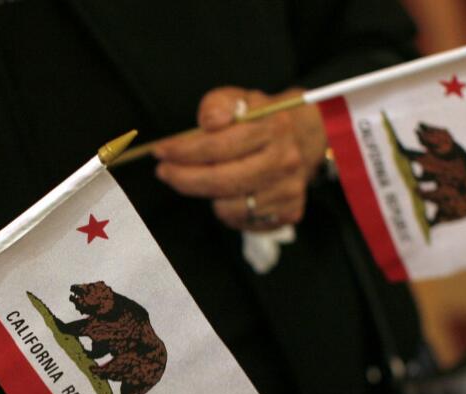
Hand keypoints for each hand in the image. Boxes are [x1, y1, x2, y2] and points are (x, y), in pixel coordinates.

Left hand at [153, 87, 327, 230]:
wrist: (304, 138)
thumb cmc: (261, 119)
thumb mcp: (241, 100)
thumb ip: (218, 104)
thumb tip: (210, 121)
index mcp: (274, 127)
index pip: (219, 145)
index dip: (184, 151)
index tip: (160, 152)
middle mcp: (285, 160)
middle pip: (221, 181)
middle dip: (184, 179)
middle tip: (164, 172)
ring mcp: (290, 189)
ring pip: (229, 207)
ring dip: (208, 195)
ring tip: (204, 179)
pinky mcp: (290, 212)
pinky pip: (243, 221)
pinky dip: (228, 210)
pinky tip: (228, 193)